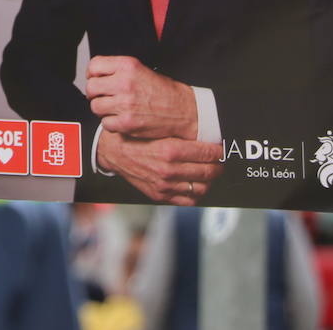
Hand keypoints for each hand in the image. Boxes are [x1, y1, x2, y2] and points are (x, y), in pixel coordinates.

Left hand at [86, 55, 197, 139]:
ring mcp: (125, 103)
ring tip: (116, 109)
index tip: (97, 80)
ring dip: (103, 110)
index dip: (92, 74)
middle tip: (104, 97)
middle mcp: (125, 82)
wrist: (185, 111)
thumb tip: (92, 75)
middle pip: (91, 87)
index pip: (94, 65)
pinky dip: (112, 124)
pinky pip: (105, 123)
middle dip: (95, 94)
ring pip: (95, 106)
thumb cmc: (163, 92)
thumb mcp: (140, 70)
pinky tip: (123, 119)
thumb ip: (117, 70)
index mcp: (128, 66)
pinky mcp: (127, 122)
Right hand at [95, 130, 222, 204]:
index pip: (207, 153)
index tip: (220, 149)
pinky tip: (195, 184)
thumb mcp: (157, 130)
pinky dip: (197, 193)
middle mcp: (168, 170)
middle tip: (218, 161)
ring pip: (202, 188)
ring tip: (208, 172)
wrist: (112, 153)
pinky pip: (189, 200)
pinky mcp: (160, 195)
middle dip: (217, 165)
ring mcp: (165, 185)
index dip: (218, 151)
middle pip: (208, 171)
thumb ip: (181, 136)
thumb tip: (206, 139)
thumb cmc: (134, 138)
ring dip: (209, 180)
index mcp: (169, 150)